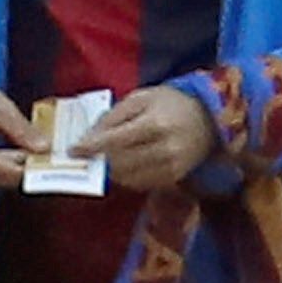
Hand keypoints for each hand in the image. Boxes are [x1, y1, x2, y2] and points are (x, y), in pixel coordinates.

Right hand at [0, 78, 40, 190]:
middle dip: (26, 168)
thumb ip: (22, 130)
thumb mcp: (2, 109)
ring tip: (33, 150)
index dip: (25, 169)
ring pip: (0, 179)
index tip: (46, 162)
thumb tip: (44, 148)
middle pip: (2, 176)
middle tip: (46, 154)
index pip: (1, 167)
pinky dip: (9, 168)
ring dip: (19, 168)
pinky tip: (21, 153)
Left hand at [86, 83, 217, 192]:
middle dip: (98, 160)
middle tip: (85, 156)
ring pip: (129, 177)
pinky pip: (142, 184)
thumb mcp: (141, 98)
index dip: (91, 148)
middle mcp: (164, 149)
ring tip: (103, 160)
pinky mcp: (174, 178)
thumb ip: (114, 116)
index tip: (72, 150)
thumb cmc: (171, 103)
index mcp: (155, 124)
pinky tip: (122, 167)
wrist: (209, 119)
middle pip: (120, 162)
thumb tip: (89, 137)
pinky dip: (126, 178)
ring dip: (111, 171)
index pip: (115, 141)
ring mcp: (171, 166)